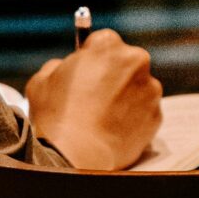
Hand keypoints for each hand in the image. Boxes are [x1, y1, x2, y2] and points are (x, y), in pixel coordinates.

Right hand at [25, 29, 162, 169]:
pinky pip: (145, 112)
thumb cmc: (54, 115)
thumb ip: (58, 66)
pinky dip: (134, 119)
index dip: (93, 58)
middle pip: (126, 62)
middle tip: (96, 96)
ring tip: (104, 118)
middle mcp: (135, 61)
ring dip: (126, 97)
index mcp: (107, 45)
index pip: (104, 42)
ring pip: (138, 87)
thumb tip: (65, 68)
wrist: (75, 155)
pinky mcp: (157, 115)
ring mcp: (150, 89)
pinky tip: (114, 130)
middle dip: (114, 75)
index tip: (87, 72)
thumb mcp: (42, 80)